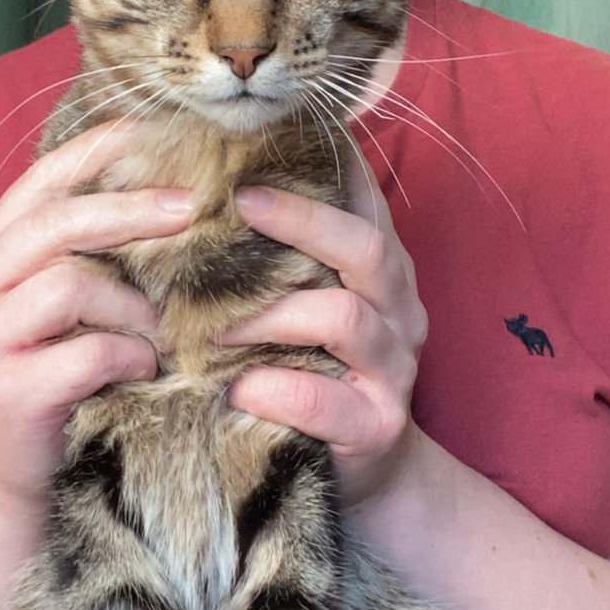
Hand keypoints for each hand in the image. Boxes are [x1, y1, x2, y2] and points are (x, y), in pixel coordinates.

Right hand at [0, 120, 194, 517]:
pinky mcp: (5, 388)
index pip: (39, 183)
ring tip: (160, 328)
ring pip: (70, 284)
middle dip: (129, 210)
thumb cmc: (56, 376)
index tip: (152, 134)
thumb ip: (85, 249)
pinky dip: (130, 355)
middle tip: (191, 209)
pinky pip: (88, 350)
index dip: (95, 153)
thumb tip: (165, 184)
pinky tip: (140, 369)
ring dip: (133, 304)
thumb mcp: (63, 304)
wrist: (18, 474)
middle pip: (54, 224)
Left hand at [220, 153, 428, 507]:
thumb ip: (287, 253)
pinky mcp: (375, 425)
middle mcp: (399, 310)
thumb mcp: (311, 302)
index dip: (329, 164)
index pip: (367, 201)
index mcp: (384, 270)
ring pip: (341, 316)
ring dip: (268, 313)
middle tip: (236, 203)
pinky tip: (234, 387)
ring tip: (211, 324)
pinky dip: (271, 387)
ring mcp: (393, 368)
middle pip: (365, 247)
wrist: (368, 473)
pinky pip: (321, 398)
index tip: (271, 136)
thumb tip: (220, 179)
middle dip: (300, 219)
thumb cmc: (319, 371)